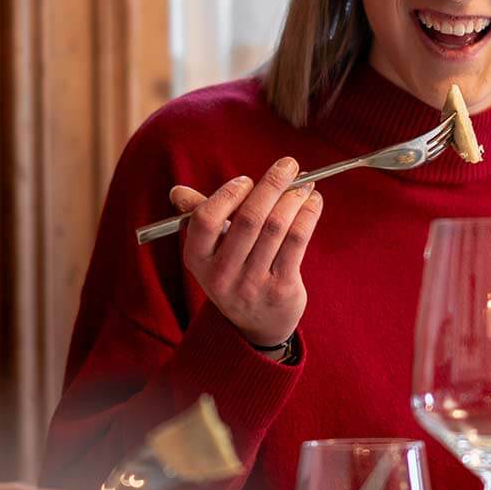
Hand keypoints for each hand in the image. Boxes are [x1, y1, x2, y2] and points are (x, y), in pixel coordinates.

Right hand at [170, 156, 324, 347]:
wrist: (256, 324)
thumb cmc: (233, 271)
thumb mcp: (210, 251)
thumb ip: (199, 217)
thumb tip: (177, 192)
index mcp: (197, 260)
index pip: (205, 220)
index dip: (228, 194)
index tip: (246, 180)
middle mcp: (222, 275)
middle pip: (249, 219)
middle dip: (271, 185)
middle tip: (289, 165)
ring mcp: (252, 285)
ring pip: (276, 228)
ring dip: (294, 198)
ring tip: (305, 184)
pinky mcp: (282, 290)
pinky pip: (297, 242)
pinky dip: (308, 215)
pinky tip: (313, 202)